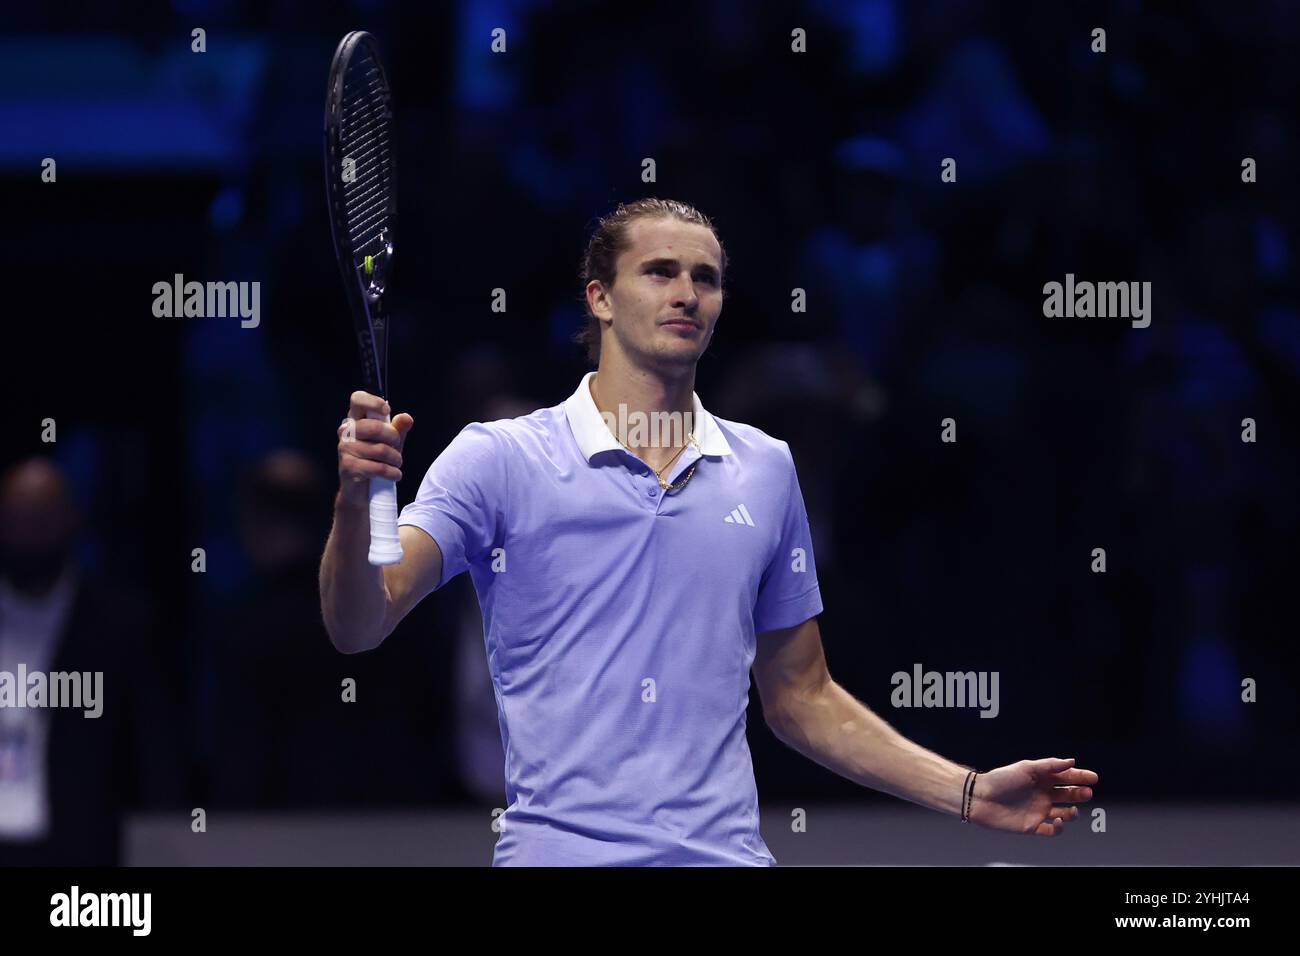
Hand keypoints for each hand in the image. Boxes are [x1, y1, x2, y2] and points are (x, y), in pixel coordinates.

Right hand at [337, 390, 414, 507]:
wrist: (363, 491)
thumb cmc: (376, 461)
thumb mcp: (391, 443)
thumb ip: (399, 429)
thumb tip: (406, 417)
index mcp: (356, 420)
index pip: (357, 399)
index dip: (373, 402)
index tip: (386, 410)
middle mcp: (346, 432)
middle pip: (374, 427)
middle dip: (394, 438)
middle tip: (397, 447)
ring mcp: (345, 449)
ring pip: (380, 450)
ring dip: (396, 459)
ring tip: (396, 464)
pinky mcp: (348, 467)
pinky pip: (378, 468)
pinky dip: (392, 473)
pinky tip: (394, 475)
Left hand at [970, 757, 1097, 835]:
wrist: (981, 798)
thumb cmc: (1001, 780)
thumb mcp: (1026, 768)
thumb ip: (1050, 765)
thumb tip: (1071, 761)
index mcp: (1042, 779)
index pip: (1066, 777)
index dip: (1080, 777)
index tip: (1093, 778)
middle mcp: (1043, 795)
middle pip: (1069, 795)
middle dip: (1080, 794)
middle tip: (1087, 793)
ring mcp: (1039, 811)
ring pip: (1065, 814)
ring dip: (1073, 812)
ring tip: (1072, 809)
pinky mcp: (1033, 826)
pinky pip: (1052, 830)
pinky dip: (1060, 828)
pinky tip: (1058, 820)